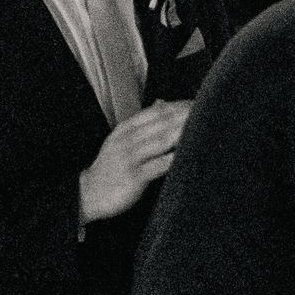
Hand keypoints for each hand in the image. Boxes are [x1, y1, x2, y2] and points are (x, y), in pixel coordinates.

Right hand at [79, 99, 191, 224]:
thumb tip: (163, 103)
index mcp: (125, 129)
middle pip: (161, 123)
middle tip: (206, 109)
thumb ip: (143, 123)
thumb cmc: (111, 167)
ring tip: (201, 125)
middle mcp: (127, 140)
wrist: (88, 193)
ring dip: (181, 132)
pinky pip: (156, 166)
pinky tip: (185, 155)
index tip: (197, 102)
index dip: (178, 106)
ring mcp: (129, 158)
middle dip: (184, 115)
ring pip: (160, 141)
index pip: (155, 112)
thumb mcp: (122, 140)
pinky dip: (172, 160)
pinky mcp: (133, 177)